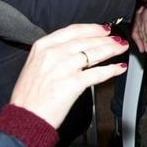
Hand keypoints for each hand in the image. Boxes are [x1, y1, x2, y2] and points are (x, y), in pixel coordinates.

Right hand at [9, 23, 128, 128]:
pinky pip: (97, 73)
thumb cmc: (28, 96)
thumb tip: (75, 50)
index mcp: (43, 46)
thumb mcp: (35, 66)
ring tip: (121, 49)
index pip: (73, 31)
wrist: (25, 117)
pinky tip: (119, 68)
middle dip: (105, 39)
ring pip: (94, 54)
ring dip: (111, 50)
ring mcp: (64, 67)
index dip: (92, 28)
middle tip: (117, 39)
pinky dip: (111, 70)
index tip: (103, 29)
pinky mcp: (73, 83)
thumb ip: (53, 54)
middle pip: (86, 41)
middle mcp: (53, 53)